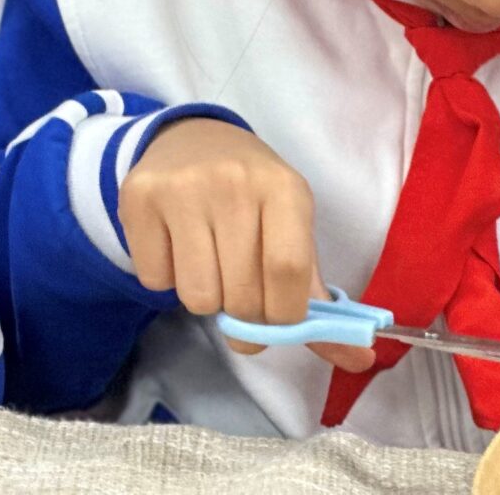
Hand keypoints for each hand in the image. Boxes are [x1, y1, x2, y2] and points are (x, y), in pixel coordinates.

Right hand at [121, 119, 371, 371]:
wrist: (192, 139)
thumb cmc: (254, 197)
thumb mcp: (293, 231)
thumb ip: (319, 299)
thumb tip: (361, 358)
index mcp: (283, 189)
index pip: (288, 272)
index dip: (284, 314)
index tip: (277, 319)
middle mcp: (232, 182)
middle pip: (242, 293)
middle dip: (244, 319)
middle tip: (240, 298)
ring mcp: (181, 187)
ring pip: (197, 295)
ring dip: (205, 299)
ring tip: (209, 268)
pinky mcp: (138, 197)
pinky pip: (154, 279)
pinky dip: (166, 280)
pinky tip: (176, 248)